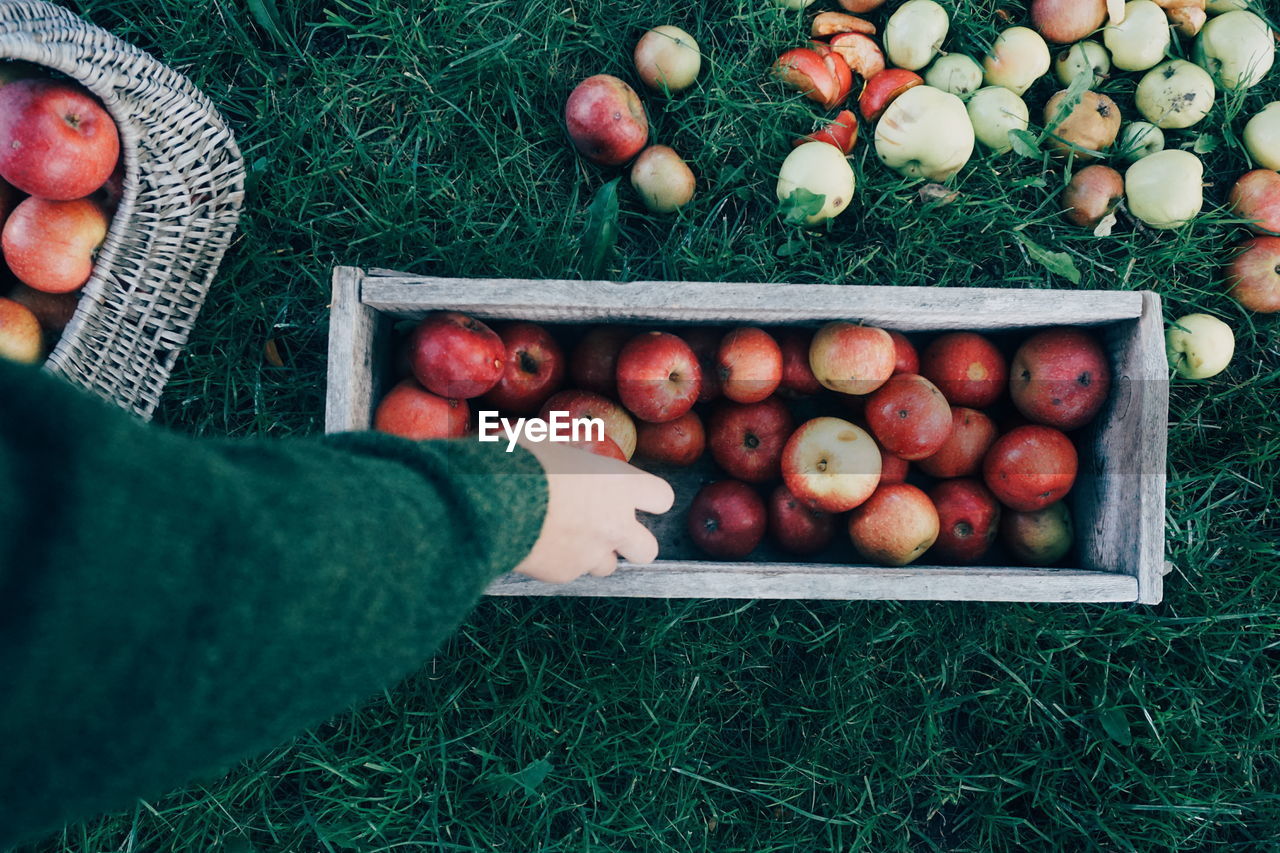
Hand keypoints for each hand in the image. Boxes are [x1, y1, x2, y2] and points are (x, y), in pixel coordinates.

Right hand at [513, 440, 674, 583]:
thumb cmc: (518, 459)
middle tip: (608, 528)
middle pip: (648, 549)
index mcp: (618, 484)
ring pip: (607, 566)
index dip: (650, 498)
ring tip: (564, 534)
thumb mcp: (547, 439)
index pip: (662, 497)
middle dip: (633, 542)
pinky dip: (557, 561)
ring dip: (593, 554)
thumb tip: (561, 443)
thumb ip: (567, 450)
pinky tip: (534, 542)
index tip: (633, 495)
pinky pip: (568, 571)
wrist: (488, 501)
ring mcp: (590, 553)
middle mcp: (614, 523)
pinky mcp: (563, 574)